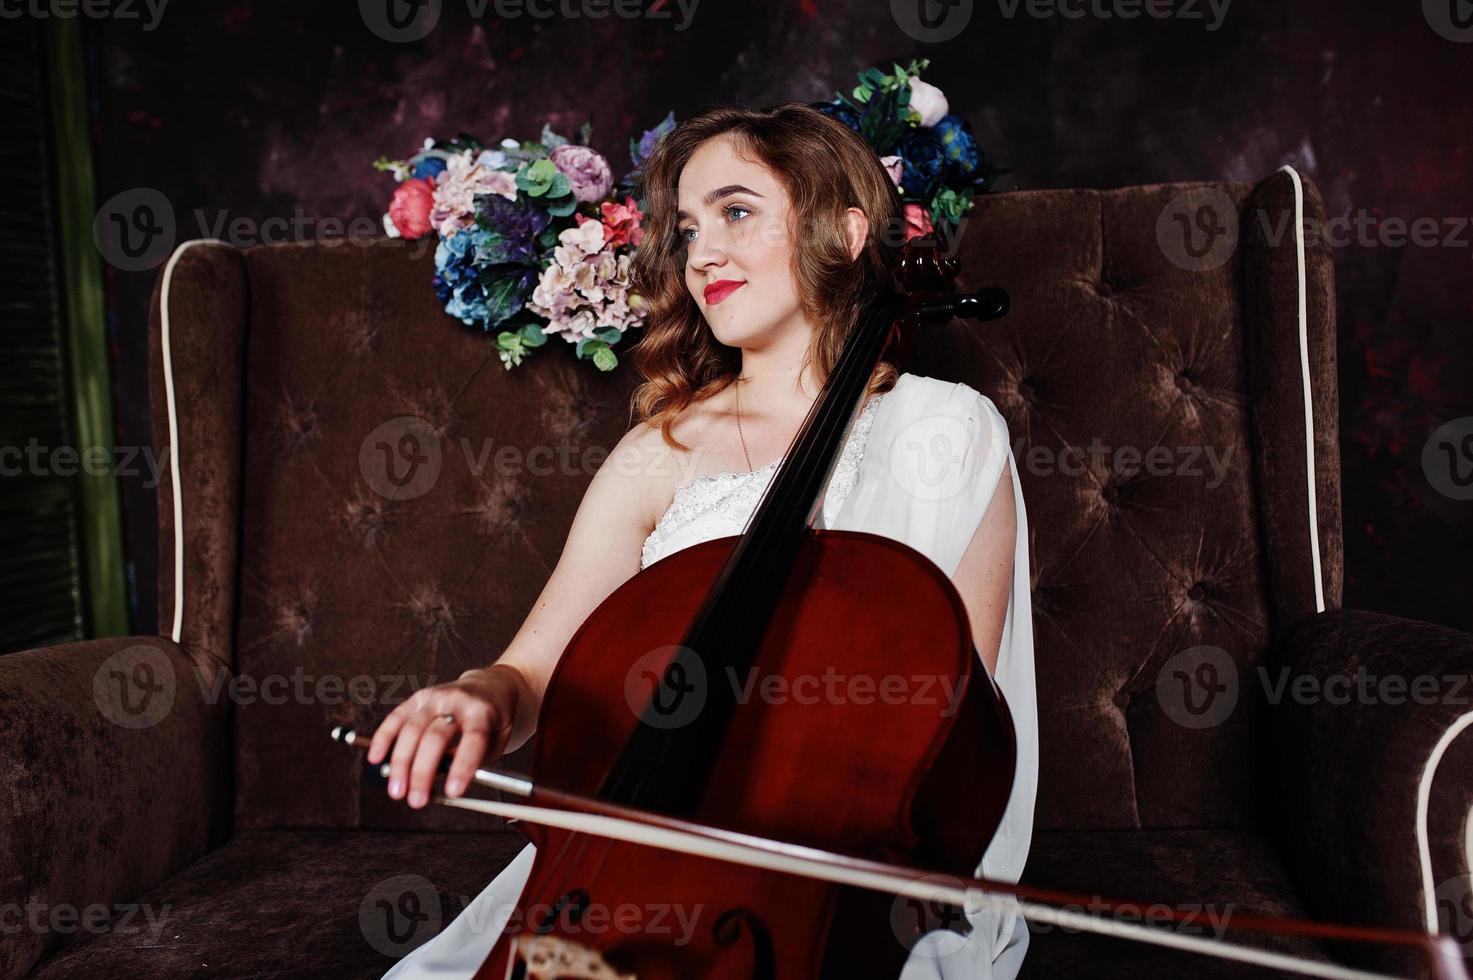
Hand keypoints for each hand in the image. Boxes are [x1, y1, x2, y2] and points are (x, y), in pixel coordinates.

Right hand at [366, 664, 526, 809]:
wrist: (490, 687)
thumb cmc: (493, 722)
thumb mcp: (497, 741)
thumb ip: (473, 760)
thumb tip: (441, 782)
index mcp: (483, 712)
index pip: (473, 739)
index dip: (463, 766)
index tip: (454, 792)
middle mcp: (457, 700)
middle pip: (436, 737)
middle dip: (423, 772)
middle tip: (416, 801)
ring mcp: (435, 697)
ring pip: (412, 729)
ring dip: (400, 763)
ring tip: (397, 791)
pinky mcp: (418, 698)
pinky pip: (396, 717)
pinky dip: (383, 738)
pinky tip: (375, 757)